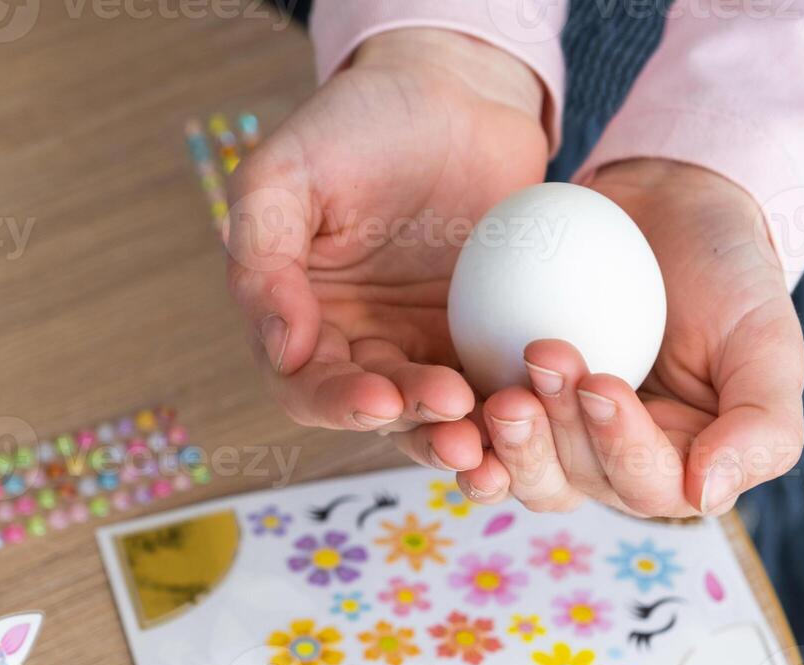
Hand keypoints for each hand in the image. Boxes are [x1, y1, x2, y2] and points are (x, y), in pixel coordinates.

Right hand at [225, 28, 548, 472]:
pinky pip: (499, 385)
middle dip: (414, 423)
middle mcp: (360, 347)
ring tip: (493, 435)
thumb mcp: (286, 172)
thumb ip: (262, 256)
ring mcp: (427, 348)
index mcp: (300, 321)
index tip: (381, 398)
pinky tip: (541, 411)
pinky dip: (515, 406)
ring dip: (463, 432)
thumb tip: (281, 349)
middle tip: (454, 412)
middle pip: (379, 412)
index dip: (339, 402)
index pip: (306, 386)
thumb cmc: (359, 121)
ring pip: (440, 416)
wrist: (456, 90)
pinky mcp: (487, 340)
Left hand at [458, 159, 803, 517]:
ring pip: (527, 470)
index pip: (648, 485)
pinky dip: (464, 427)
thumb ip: (761, 428)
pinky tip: (447, 404)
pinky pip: (482, 431)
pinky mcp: (513, 400)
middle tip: (543, 360)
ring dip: (510, 442)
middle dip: (557, 433)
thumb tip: (705, 498)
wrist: (670, 210)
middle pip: (578, 482)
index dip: (621, 444)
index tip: (602, 381)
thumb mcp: (769, 343)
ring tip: (501, 393)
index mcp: (681, 465)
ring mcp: (559, 437)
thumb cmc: (732, 277)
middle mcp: (615, 463)